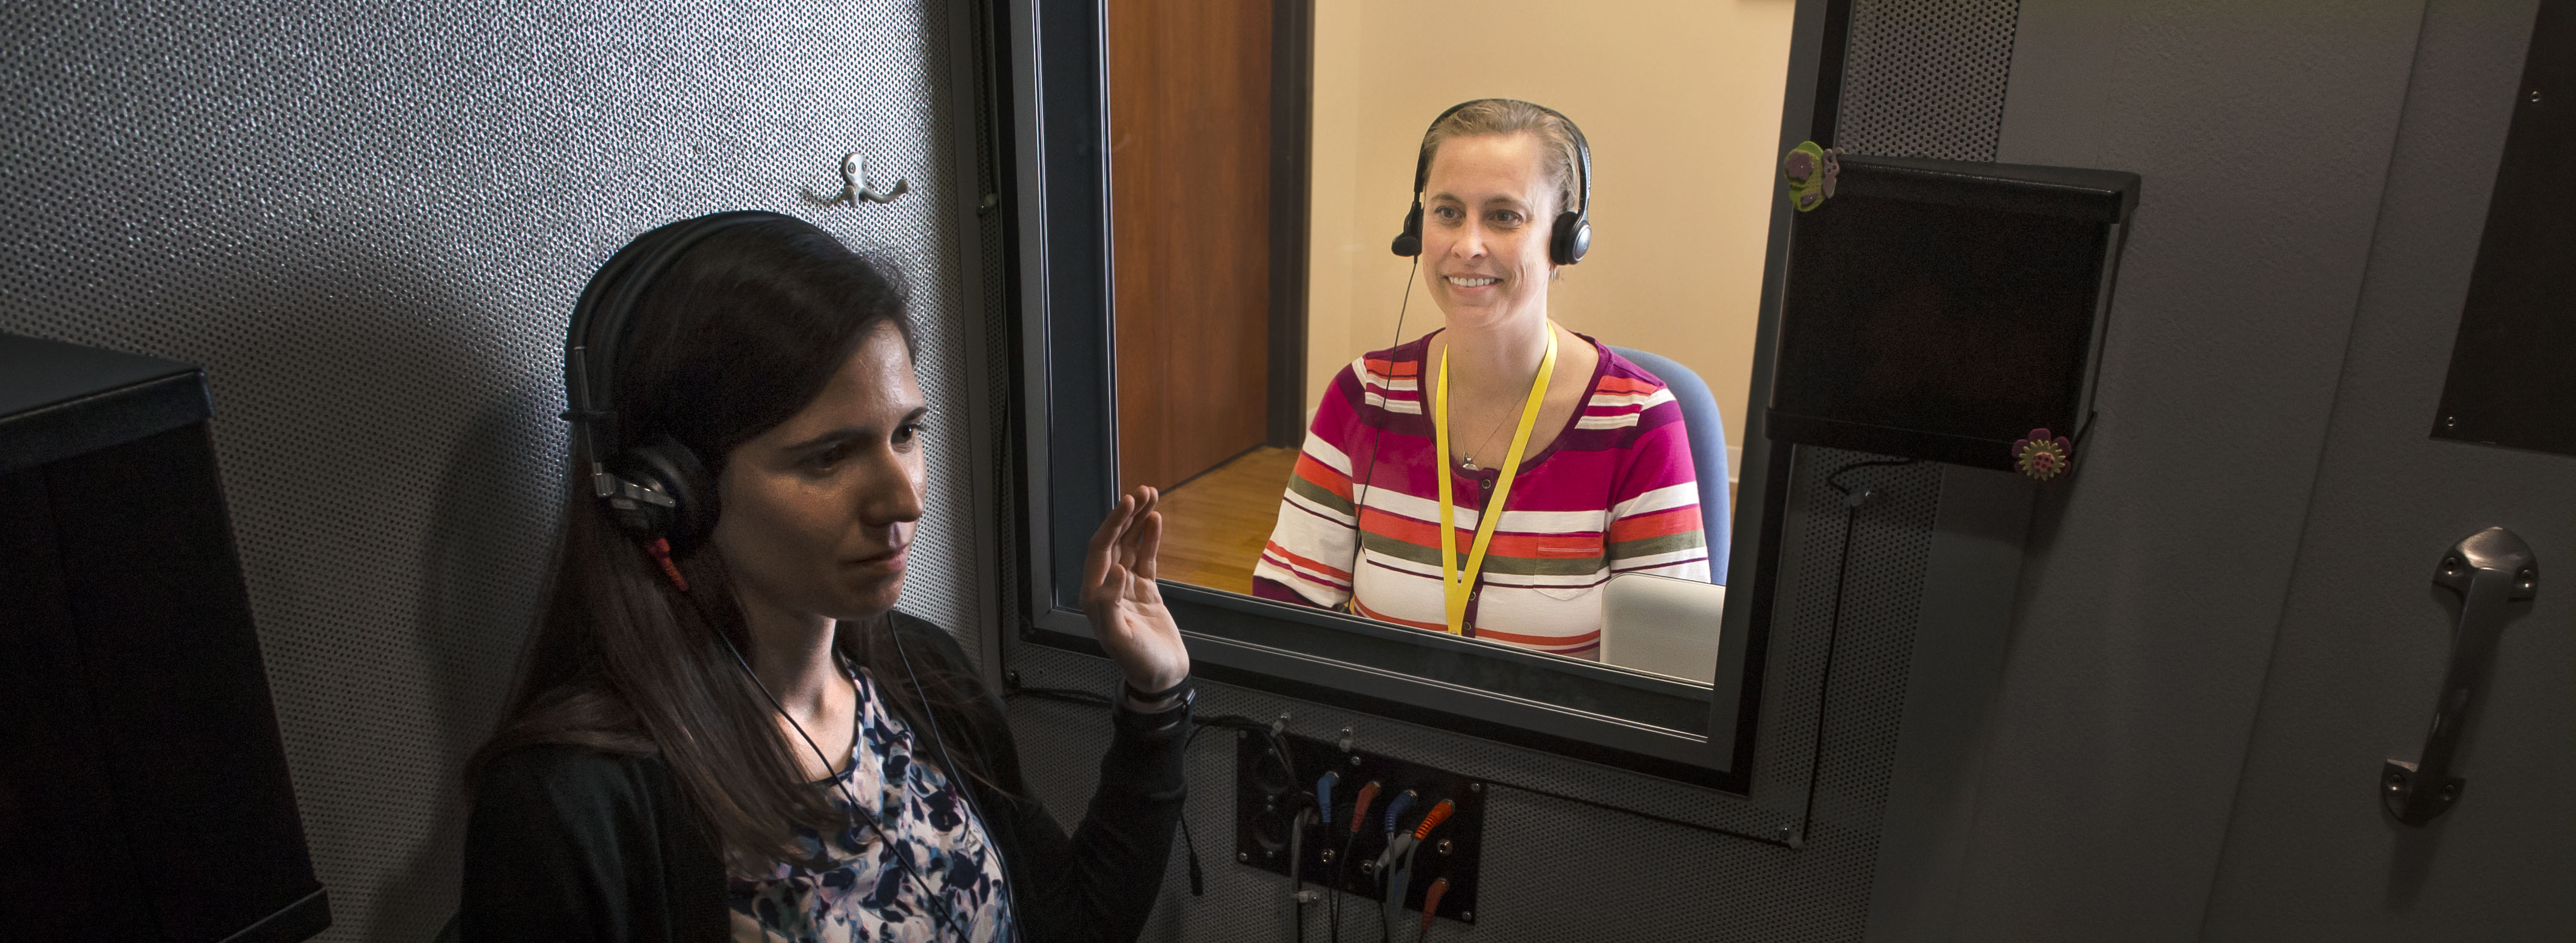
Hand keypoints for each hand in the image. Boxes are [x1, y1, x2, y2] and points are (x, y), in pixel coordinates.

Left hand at [1081, 485, 1189, 701]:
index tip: (1128, 504)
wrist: (1161, 678)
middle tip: (1142, 492)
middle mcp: (1107, 587)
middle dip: (1126, 515)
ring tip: (1151, 496)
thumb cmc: (1139, 663)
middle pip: (1114, 542)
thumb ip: (1111, 604)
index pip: (1101, 550)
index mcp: (1094, 596)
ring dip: (1139, 521)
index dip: (1113, 524)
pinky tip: (1156, 520)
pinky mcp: (1145, 590)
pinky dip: (1150, 538)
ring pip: (1130, 545)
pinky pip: (1146, 558)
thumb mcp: (1121, 637)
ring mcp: (1127, 587)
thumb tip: (1116, 571)